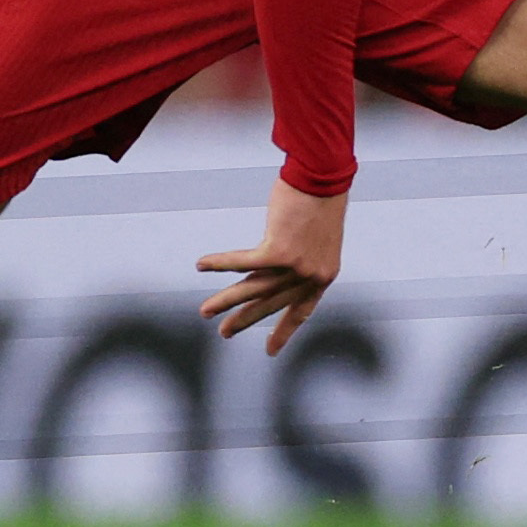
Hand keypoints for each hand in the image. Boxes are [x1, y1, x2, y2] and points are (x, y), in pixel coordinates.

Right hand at [198, 179, 344, 353]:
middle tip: (225, 333)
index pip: (302, 310)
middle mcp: (311, 276)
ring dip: (226, 300)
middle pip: (272, 303)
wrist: (325, 176)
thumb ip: (298, 257)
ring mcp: (297, 266)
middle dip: (246, 319)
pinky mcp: (280, 251)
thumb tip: (270, 265)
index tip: (272, 350)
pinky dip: (220, 263)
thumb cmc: (321, 198)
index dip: (285, 330)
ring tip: (205, 311)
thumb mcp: (315, 237)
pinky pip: (242, 263)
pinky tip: (202, 265)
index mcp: (324, 275)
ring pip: (254, 289)